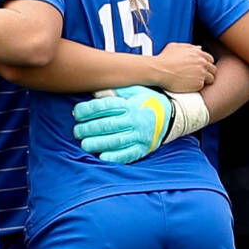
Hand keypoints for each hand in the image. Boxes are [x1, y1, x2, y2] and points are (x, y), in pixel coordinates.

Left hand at [71, 85, 205, 164]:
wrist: (171, 116)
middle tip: (77, 131)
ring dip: (95, 143)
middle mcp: (135, 120)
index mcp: (130, 104)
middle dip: (87, 129)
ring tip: (84, 144)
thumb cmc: (145, 101)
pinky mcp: (143, 149)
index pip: (103, 106)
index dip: (86, 110)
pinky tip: (101, 156)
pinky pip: (126, 155)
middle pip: (106, 125)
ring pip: (114, 141)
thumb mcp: (133, 90)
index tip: (77, 114)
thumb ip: (114, 90)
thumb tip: (93, 91)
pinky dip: (112, 157)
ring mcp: (140, 136)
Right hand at [147, 42, 215, 93]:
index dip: (205, 64)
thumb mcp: (175, 47)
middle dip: (207, 72)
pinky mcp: (198, 84)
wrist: (158, 70)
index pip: (210, 59)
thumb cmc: (164, 58)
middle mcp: (202, 63)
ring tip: (194, 82)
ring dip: (204, 80)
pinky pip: (203, 86)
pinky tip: (188, 85)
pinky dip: (197, 86)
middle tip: (197, 76)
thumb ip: (189, 46)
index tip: (199, 68)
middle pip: (213, 69)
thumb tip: (199, 48)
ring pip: (211, 79)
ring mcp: (201, 73)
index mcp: (198, 53)